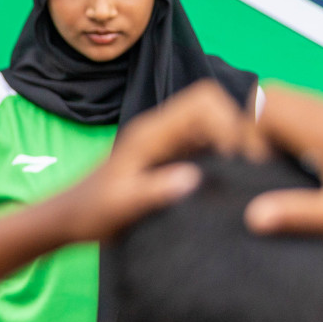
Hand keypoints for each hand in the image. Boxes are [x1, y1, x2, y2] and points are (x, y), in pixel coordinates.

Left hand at [56, 81, 252, 242]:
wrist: (70, 220)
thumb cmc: (91, 211)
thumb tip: (194, 177)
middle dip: (239, 130)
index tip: (241, 160)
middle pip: (213, 108)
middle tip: (252, 170)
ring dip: (233, 145)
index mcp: (151, 132)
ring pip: (212, 126)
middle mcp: (162, 131)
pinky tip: (231, 184)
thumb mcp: (122, 203)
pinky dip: (224, 158)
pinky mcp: (170, 159)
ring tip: (247, 179)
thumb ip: (154, 190)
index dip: (229, 122)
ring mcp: (167, 143)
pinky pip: (205, 147)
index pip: (203, 101)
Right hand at [245, 86, 322, 236]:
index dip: (241, 130)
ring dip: (263, 120)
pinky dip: (281, 121)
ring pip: (283, 96)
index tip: (245, 164)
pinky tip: (288, 155)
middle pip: (268, 94)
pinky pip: (299, 106)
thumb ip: (298, 214)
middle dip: (244, 120)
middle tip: (247, 158)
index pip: (262, 107)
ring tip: (264, 157)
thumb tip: (252, 217)